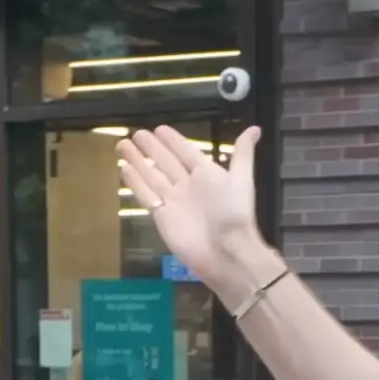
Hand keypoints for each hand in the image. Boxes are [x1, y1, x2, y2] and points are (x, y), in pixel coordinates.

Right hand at [116, 126, 270, 297]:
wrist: (225, 251)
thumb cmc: (234, 213)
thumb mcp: (242, 178)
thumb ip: (243, 153)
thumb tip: (256, 129)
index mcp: (207, 174)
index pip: (185, 152)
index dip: (173, 141)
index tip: (159, 128)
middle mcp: (188, 185)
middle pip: (165, 161)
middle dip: (150, 148)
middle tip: (136, 133)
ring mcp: (173, 200)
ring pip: (151, 175)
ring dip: (137, 160)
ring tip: (122, 145)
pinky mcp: (161, 215)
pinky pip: (146, 195)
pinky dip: (135, 182)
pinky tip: (124, 169)